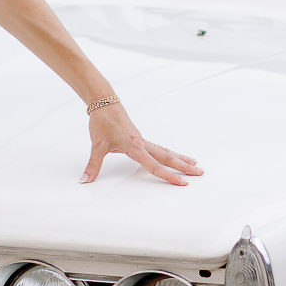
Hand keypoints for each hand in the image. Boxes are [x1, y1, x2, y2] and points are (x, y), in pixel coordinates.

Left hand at [81, 104, 202, 185]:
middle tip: (200, 173)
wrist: (104, 102)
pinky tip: (175, 157)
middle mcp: (142, 144)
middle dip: (184, 166)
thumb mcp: (96, 145)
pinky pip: (159, 148)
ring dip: (180, 158)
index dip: (168, 175)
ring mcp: (143, 141)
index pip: (154, 165)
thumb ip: (93, 165)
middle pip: (167, 157)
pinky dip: (170, 153)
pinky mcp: (140, 139)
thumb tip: (85, 181)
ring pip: (166, 151)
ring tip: (195, 164)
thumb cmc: (102, 121)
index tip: (182, 183)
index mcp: (134, 147)